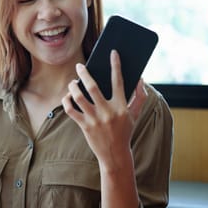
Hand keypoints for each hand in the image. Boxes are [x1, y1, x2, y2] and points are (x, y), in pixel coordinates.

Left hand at [62, 50, 147, 171]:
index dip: (116, 65)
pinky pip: (71, 110)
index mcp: (121, 106)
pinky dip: (67, 101)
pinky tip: (68, 96)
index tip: (112, 52)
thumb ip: (140, 97)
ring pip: (79, 97)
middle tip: (80, 66)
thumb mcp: (135, 115)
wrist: (115, 155)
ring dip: (73, 87)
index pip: (119, 81)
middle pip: (93, 87)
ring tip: (73, 82)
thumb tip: (140, 79)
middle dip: (85, 73)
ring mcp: (94, 119)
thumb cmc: (125, 131)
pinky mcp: (84, 126)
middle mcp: (107, 112)